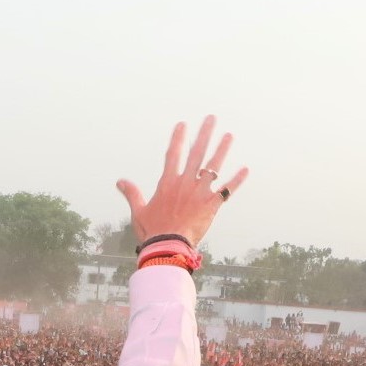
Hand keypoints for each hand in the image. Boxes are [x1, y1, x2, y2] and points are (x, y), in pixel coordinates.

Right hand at [116, 116, 248, 248]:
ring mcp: (199, 193)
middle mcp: (185, 183)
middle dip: (204, 134)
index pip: (173, 154)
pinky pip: (226, 190)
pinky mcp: (211, 205)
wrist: (169, 246)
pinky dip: (236, 181)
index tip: (182, 125)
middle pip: (196, 153)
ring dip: (222, 150)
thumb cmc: (153, 231)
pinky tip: (245, 170)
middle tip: (211, 118)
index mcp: (167, 183)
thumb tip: (120, 181)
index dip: (178, 138)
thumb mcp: (139, 211)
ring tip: (229, 135)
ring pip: (213, 166)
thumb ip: (132, 193)